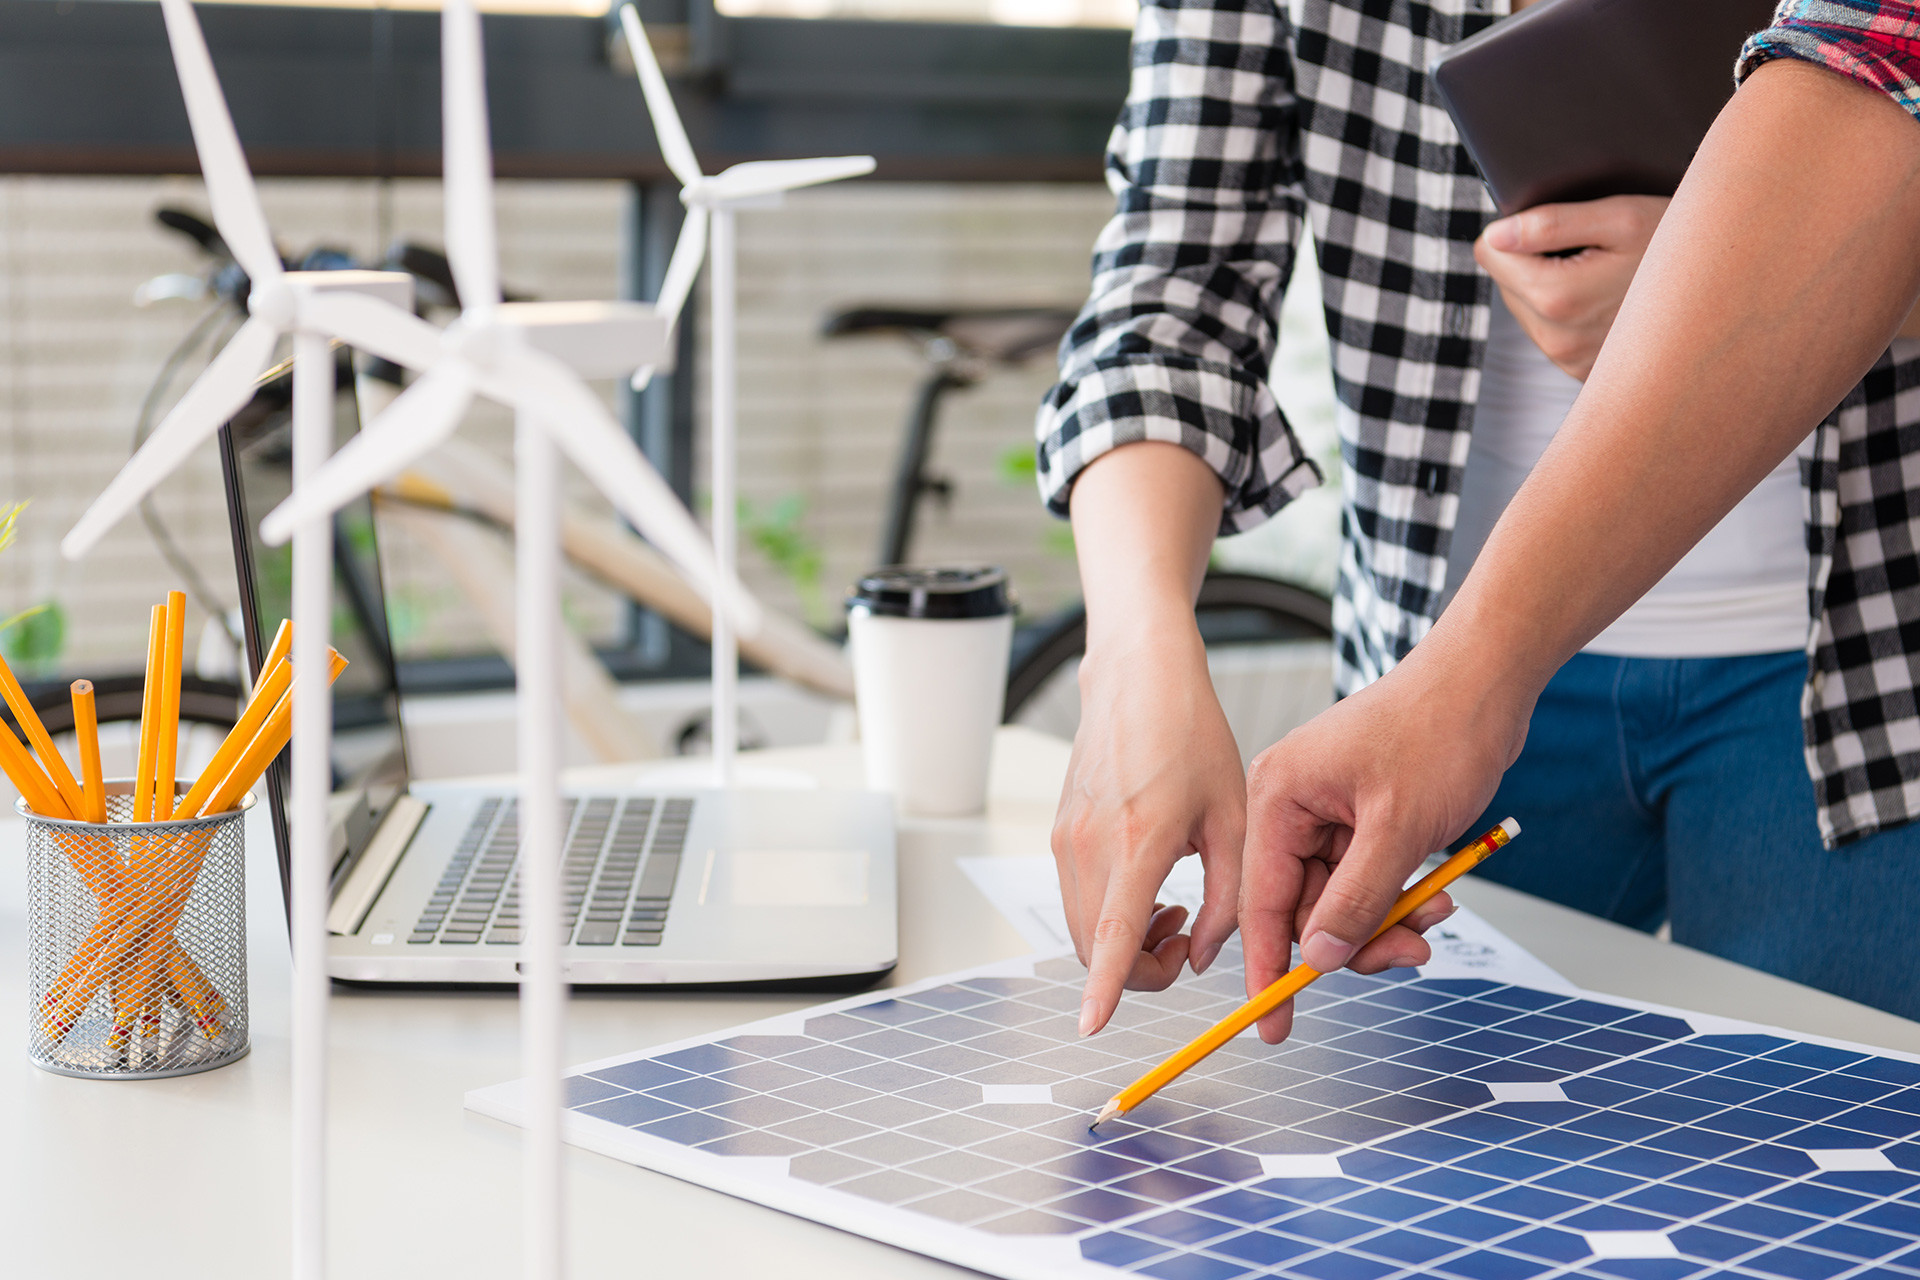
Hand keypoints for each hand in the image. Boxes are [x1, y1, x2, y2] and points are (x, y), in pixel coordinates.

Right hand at [1054, 627, 1245, 1035]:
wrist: (1137, 677)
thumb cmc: (1192, 735)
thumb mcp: (1235, 815)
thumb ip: (1229, 898)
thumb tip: (1203, 956)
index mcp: (1139, 839)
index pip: (1112, 934)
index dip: (1105, 988)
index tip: (1092, 1027)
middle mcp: (1089, 844)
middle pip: (1094, 949)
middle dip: (1140, 970)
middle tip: (1188, 940)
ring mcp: (1066, 839)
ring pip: (1082, 930)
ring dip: (1125, 944)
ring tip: (1178, 909)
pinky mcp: (1059, 833)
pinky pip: (1076, 900)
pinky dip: (1109, 916)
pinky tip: (1152, 886)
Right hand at [1238, 643, 1532, 1042]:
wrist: (1487, 681)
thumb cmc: (1438, 729)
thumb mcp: (1398, 829)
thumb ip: (1355, 900)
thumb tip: (1321, 960)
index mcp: (1278, 796)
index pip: (1263, 899)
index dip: (1269, 965)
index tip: (1274, 1023)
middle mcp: (1291, 805)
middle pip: (1304, 906)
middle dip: (1355, 937)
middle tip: (1407, 957)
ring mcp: (1326, 811)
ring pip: (1341, 899)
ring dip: (1388, 919)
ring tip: (1434, 913)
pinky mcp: (1359, 817)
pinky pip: (1367, 879)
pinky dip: (1399, 896)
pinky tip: (1435, 892)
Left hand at [1476, 195, 1668, 380]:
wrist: (1734, 294)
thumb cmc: (1682, 243)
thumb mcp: (1621, 218)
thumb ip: (1549, 224)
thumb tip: (1494, 236)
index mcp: (1559, 298)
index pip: (1490, 253)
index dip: (1516, 227)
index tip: (1556, 222)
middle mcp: (1559, 341)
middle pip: (1507, 283)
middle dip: (1536, 259)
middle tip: (1594, 247)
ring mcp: (1571, 362)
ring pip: (1527, 309)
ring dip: (1552, 285)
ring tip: (1608, 272)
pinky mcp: (1583, 373)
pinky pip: (1552, 332)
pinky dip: (1570, 311)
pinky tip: (1611, 297)